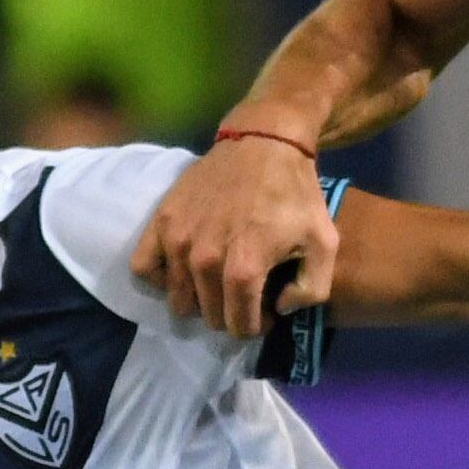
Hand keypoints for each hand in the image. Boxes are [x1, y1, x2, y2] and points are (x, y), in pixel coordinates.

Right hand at [133, 130, 333, 337]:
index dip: (256, 326)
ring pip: (179, 300)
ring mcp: (178, 240)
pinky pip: (144, 268)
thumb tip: (279, 310)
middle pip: (210, 316)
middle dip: (230, 313)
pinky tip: (182, 269)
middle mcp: (204, 260)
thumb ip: (311, 291)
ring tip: (217, 282)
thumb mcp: (325, 242)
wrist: (263, 142)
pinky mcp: (161, 222)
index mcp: (243, 268)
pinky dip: (161, 277)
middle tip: (245, 294)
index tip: (266, 311)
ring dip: (199, 299)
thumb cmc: (295, 193)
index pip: (239, 325)